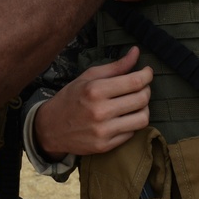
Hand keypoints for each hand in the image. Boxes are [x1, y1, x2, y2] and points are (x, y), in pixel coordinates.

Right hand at [34, 47, 151, 159]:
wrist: (50, 128)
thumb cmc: (71, 98)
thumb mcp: (88, 77)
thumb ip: (115, 66)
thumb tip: (136, 52)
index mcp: (95, 90)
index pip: (134, 82)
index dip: (147, 75)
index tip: (148, 72)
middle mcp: (100, 111)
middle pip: (141, 99)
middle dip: (147, 90)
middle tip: (142, 86)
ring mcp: (103, 131)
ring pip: (142, 119)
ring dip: (144, 108)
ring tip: (136, 103)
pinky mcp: (105, 146)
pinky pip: (132, 133)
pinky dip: (132, 123)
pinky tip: (125, 117)